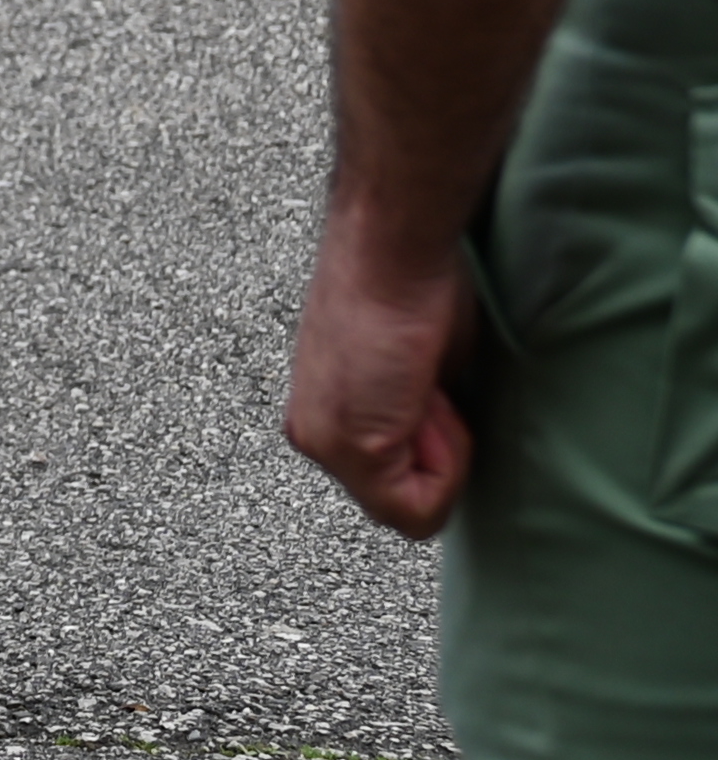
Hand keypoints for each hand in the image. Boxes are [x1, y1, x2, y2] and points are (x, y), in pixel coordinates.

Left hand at [283, 208, 477, 538]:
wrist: (391, 249)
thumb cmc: (414, 289)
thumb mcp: (417, 371)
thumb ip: (414, 417)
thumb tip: (441, 442)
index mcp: (324, 415)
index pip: (391, 487)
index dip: (440, 454)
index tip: (437, 393)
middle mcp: (313, 435)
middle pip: (397, 502)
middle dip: (439, 459)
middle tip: (432, 392)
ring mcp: (323, 443)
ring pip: (408, 510)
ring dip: (445, 456)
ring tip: (428, 387)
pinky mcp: (347, 445)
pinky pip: (417, 507)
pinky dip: (448, 461)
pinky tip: (429, 398)